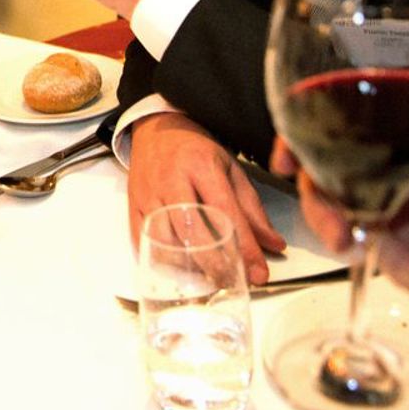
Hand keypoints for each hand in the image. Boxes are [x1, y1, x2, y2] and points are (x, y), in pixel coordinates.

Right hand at [127, 112, 284, 284]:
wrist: (157, 128)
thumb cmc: (195, 149)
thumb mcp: (231, 169)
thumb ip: (252, 208)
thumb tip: (273, 244)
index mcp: (201, 166)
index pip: (226, 212)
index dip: (245, 246)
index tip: (259, 272)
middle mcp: (172, 179)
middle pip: (193, 230)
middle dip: (216, 263)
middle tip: (233, 281)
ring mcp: (149, 193)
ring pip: (165, 239)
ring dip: (188, 264)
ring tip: (209, 278)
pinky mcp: (134, 203)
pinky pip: (144, 238)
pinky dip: (161, 258)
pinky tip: (179, 267)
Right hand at [274, 120, 408, 297]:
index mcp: (398, 135)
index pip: (338, 127)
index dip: (301, 140)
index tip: (285, 163)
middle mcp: (383, 168)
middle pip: (327, 180)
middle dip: (323, 209)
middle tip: (339, 237)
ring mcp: (390, 208)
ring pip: (347, 224)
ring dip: (360, 249)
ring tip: (403, 267)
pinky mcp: (403, 246)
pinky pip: (379, 260)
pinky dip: (394, 273)